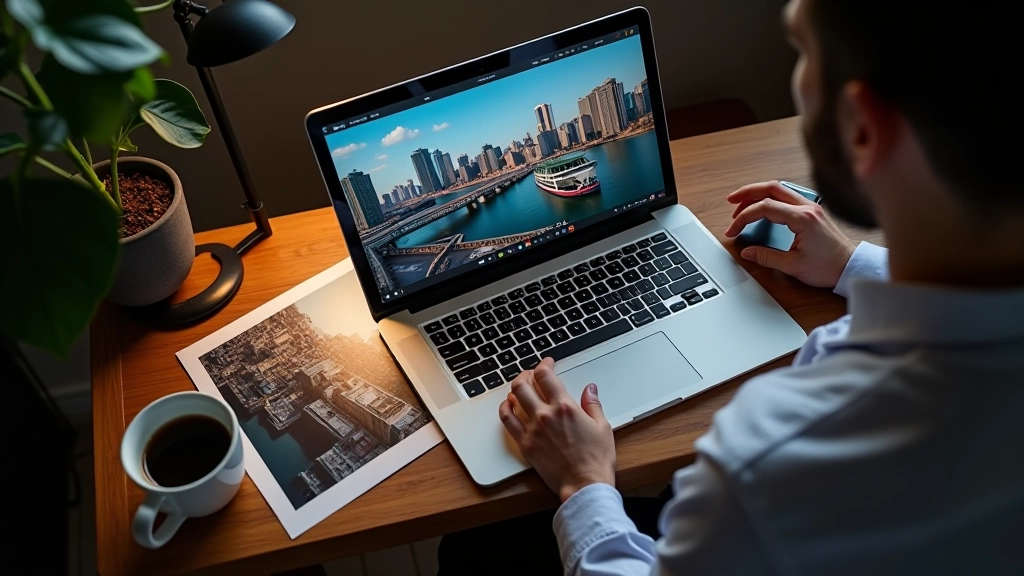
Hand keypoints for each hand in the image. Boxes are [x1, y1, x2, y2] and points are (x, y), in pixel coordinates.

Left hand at [498, 358, 615, 502]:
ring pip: (514, 398)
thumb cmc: (596, 459)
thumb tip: (590, 389)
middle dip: (526, 374)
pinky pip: (507, 420)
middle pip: (524, 383)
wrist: (584, 484)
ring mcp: (533, 429)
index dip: (544, 364)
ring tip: (520, 388)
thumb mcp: (602, 426)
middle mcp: (546, 414)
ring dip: (515, 389)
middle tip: (531, 375)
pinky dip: (505, 408)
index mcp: (565, 407)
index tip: (547, 363)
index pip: (546, 375)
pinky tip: (508, 405)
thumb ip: (593, 404)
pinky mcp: (525, 444)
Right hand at [724, 181, 855, 287]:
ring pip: (780, 189)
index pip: (765, 207)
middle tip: (731, 201)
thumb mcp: (793, 266)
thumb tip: (747, 252)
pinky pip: (788, 196)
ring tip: (743, 204)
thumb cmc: (828, 267)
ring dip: (759, 193)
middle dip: (747, 193)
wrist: (851, 267)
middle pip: (771, 188)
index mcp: (802, 218)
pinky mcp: (813, 211)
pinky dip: (771, 198)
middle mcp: (807, 207)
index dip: (744, 217)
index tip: (733, 229)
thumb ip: (766, 257)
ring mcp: (811, 207)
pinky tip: (763, 206)